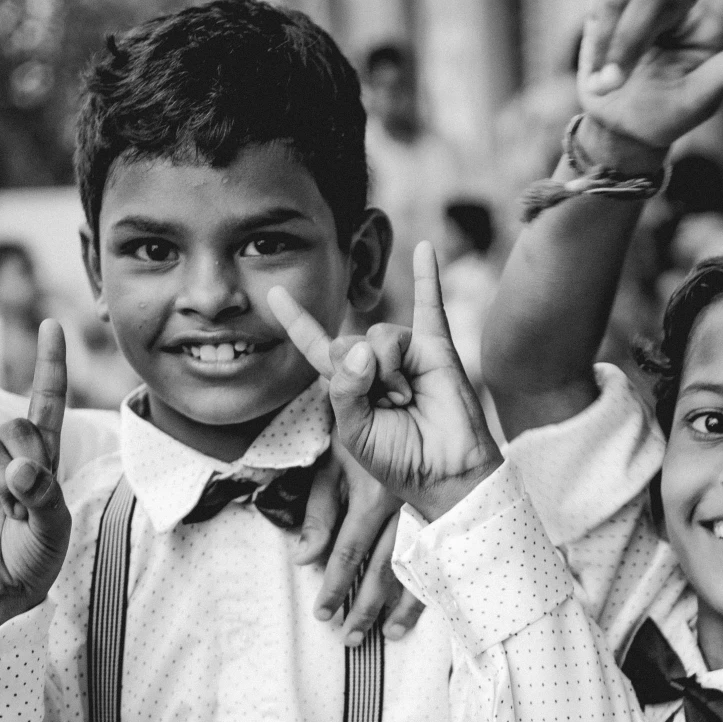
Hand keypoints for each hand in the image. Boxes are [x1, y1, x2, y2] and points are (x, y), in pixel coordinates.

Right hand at [0, 322, 71, 638]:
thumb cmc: (32, 560)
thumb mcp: (54, 531)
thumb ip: (43, 495)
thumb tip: (17, 468)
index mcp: (43, 461)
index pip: (48, 403)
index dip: (50, 366)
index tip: (52, 326)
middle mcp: (10, 456)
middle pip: (17, 429)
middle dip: (26, 467)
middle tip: (25, 509)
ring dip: (0, 483)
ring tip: (7, 516)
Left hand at [270, 243, 501, 522]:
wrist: (447, 472)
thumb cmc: (400, 460)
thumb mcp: (355, 432)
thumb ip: (345, 390)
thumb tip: (362, 347)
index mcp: (348, 385)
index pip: (316, 346)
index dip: (296, 322)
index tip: (275, 293)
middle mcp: (374, 363)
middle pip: (348, 340)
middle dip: (362, 374)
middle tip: (388, 406)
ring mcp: (405, 353)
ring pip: (380, 335)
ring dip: (389, 370)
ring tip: (407, 399)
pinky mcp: (436, 349)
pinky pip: (429, 306)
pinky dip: (427, 276)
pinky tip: (423, 249)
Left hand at [291, 448, 427, 645]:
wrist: (395, 396)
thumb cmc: (358, 432)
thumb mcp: (332, 465)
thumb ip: (319, 512)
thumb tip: (304, 558)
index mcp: (373, 495)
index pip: (348, 552)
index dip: (335, 586)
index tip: (324, 614)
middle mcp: (403, 507)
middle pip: (383, 569)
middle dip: (365, 607)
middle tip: (351, 638)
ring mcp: (427, 509)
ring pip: (413, 565)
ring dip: (401, 605)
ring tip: (390, 634)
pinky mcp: (442, 508)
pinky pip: (437, 552)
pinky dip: (430, 581)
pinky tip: (424, 606)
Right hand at [571, 0, 722, 164]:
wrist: (623, 125)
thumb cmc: (668, 115)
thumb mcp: (700, 101)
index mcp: (713, 24)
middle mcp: (683, 5)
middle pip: (652, 1)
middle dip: (626, 43)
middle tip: (609, 84)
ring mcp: (646, 0)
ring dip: (604, 44)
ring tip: (601, 84)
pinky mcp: (610, 2)